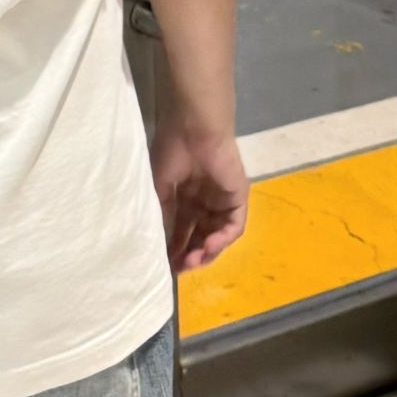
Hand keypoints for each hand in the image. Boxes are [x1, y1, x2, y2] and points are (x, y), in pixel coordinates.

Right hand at [152, 126, 249, 272]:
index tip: (164, 264)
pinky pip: (233, 227)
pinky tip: (207, 247)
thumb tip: (160, 240)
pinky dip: (221, 240)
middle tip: (178, 268)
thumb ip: (163, 212)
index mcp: (183, 195)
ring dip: (205, 252)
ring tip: (191, 261)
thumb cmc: (171, 151)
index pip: (181, 229)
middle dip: (189, 254)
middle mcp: (203, 200)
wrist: (192, 128)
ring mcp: (221, 200)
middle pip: (199, 236)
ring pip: (216, 235)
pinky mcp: (237, 198)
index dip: (174, 247)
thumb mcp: (159, 186)